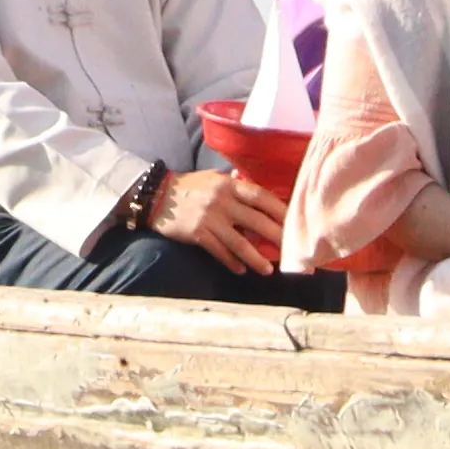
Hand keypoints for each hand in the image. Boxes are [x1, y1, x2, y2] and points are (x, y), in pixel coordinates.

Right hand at [144, 162, 285, 270]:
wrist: (157, 196)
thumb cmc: (189, 186)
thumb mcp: (214, 178)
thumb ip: (235, 184)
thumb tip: (258, 190)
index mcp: (229, 185)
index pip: (260, 197)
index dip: (279, 210)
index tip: (293, 221)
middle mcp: (222, 201)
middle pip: (256, 221)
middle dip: (275, 237)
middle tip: (289, 250)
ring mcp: (209, 219)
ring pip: (239, 242)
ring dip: (256, 258)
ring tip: (268, 270)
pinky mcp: (197, 234)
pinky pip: (219, 252)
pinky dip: (232, 262)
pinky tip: (241, 270)